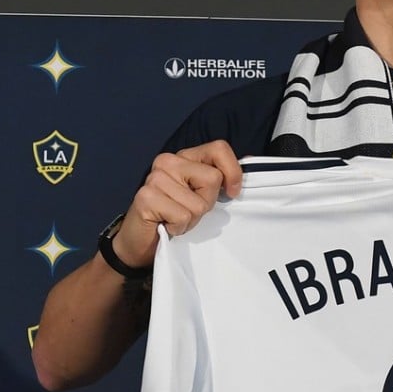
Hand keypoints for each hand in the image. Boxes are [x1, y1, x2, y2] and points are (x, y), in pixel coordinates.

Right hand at [112, 140, 242, 268]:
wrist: (141, 243)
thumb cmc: (174, 217)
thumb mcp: (202, 195)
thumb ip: (221, 179)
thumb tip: (251, 161)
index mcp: (185, 157)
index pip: (219, 148)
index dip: (232, 171)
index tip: (232, 193)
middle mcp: (168, 161)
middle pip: (213, 179)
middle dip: (207, 203)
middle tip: (188, 211)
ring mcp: (155, 178)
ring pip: (198, 203)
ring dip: (191, 219)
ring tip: (175, 219)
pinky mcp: (146, 197)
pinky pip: (182, 216)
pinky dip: (179, 228)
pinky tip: (166, 226)